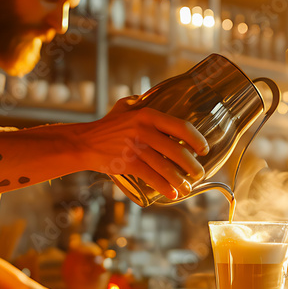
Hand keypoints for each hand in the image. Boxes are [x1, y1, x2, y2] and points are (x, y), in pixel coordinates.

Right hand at [81, 98, 208, 199]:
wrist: (83, 142)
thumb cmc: (107, 126)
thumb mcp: (125, 108)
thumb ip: (140, 102)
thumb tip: (157, 94)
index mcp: (148, 115)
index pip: (182, 126)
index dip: (197, 140)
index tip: (204, 150)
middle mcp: (144, 130)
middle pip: (178, 151)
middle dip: (193, 166)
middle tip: (199, 174)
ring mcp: (136, 148)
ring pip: (166, 168)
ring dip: (181, 181)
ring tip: (188, 188)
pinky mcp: (127, 164)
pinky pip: (151, 178)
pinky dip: (164, 188)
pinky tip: (173, 194)